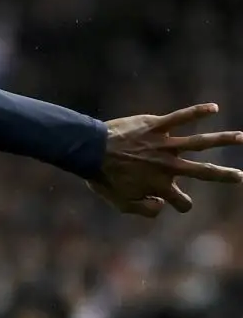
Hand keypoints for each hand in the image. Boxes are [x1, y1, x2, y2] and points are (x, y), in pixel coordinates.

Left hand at [91, 103, 242, 217]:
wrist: (89, 152)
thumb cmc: (103, 178)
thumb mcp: (121, 203)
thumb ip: (145, 209)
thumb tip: (164, 205)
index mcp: (160, 186)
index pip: (181, 201)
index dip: (181, 204)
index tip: (177, 202)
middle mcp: (168, 166)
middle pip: (204, 172)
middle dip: (225, 176)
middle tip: (241, 177)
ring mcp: (164, 145)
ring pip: (201, 143)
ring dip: (224, 140)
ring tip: (241, 138)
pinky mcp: (157, 126)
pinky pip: (181, 117)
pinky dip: (198, 111)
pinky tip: (214, 108)